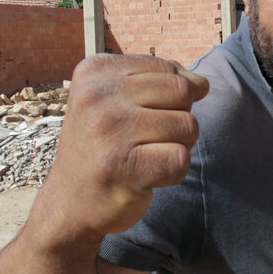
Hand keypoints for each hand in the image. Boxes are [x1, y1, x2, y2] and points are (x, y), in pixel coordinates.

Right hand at [42, 54, 208, 236]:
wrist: (70, 204)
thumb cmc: (104, 146)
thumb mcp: (120, 100)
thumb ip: (162, 81)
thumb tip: (202, 83)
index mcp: (95, 72)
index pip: (168, 69)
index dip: (168, 97)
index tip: (136, 117)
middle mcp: (97, 96)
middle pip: (183, 92)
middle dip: (178, 117)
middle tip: (147, 139)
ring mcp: (109, 131)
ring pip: (188, 125)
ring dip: (177, 146)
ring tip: (144, 157)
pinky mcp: (124, 167)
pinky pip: (181, 159)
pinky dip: (174, 172)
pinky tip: (146, 177)